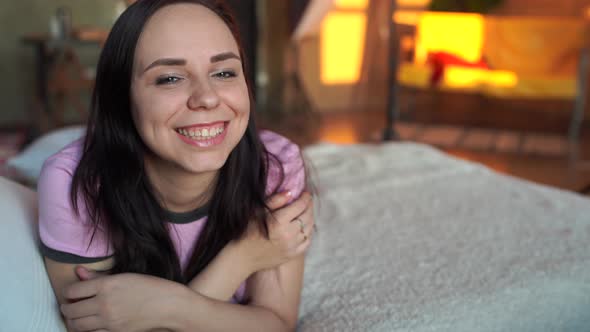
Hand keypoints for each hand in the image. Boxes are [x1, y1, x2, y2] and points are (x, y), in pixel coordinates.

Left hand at [61, 267, 181, 331]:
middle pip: (70, 309)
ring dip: (71, 320)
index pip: (72, 290)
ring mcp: (108, 320)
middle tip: (69, 305)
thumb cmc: (150, 286)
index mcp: (106, 285)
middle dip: (66, 307)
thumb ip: (98, 277)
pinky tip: (88, 325)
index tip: (72, 292)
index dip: (68, 292)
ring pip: (76, 325)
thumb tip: (78, 272)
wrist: (169, 305)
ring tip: (75, 316)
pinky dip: (85, 330)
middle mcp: (104, 303)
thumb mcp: (124, 276)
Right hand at [233, 191, 314, 273]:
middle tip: (307, 199)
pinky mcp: (292, 255)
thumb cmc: (247, 231)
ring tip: (306, 211)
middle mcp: (288, 235)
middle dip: (309, 206)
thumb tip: (290, 192)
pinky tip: (305, 226)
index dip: (305, 197)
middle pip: (307, 216)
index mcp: (279, 222)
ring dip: (310, 217)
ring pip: (309, 228)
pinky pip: (307, 241)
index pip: (300, 206)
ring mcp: (292, 246)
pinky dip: (308, 232)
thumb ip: (274, 200)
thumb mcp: (257, 212)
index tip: (305, 192)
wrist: (243, 257)